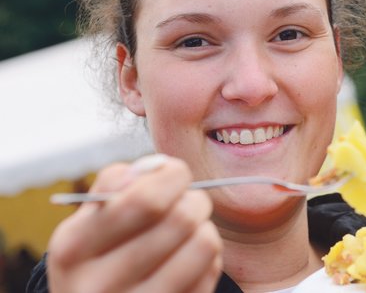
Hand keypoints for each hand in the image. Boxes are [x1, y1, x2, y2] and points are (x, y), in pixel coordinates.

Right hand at [47, 155, 222, 292]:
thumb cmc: (96, 257)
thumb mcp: (87, 222)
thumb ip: (116, 183)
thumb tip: (158, 166)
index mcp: (74, 248)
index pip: (146, 199)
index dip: (173, 176)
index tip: (175, 175)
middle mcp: (100, 286)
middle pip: (182, 219)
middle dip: (195, 199)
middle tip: (188, 202)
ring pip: (205, 243)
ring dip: (204, 228)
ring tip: (187, 232)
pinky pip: (211, 269)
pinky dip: (208, 256)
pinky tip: (187, 260)